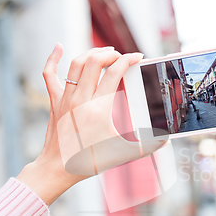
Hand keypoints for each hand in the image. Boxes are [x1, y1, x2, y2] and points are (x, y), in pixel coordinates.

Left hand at [17, 44, 164, 204]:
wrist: (57, 169)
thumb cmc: (87, 163)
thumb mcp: (121, 154)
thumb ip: (145, 147)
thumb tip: (165, 142)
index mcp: (98, 108)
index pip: (114, 72)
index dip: (128, 60)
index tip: (137, 57)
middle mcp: (80, 99)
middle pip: (94, 61)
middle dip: (111, 53)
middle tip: (121, 56)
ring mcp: (65, 98)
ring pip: (76, 63)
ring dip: (92, 53)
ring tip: (104, 52)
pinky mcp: (55, 101)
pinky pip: (50, 73)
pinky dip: (53, 58)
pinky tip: (58, 46)